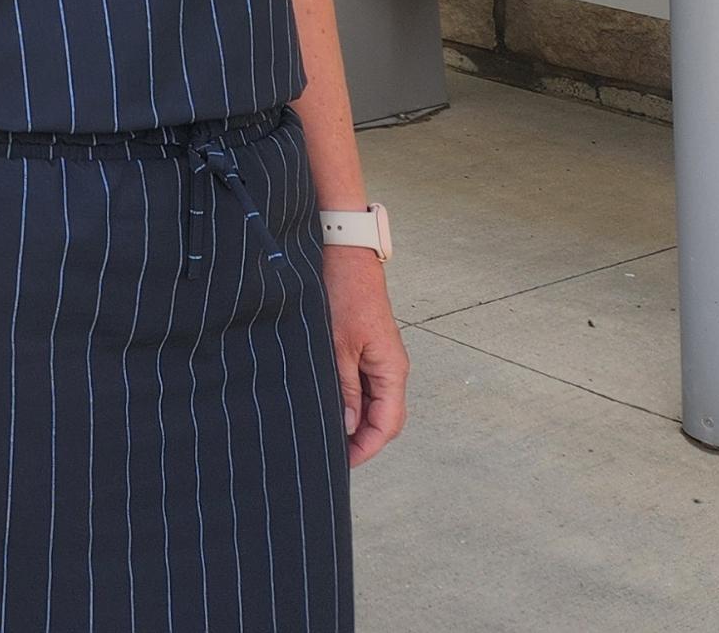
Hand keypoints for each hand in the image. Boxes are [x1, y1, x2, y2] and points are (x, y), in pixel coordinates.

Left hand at [324, 247, 407, 463]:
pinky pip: (362, 384)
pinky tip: (328, 406)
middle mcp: (390, 368)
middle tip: (331, 455)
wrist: (343, 254)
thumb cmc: (344, 293)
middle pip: (382, 417)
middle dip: (360, 439)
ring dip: (354, 420)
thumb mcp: (338, 346)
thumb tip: (349, 427)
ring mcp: (378, 358)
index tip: (344, 463)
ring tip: (326, 436)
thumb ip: (345, 388)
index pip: (387, 424)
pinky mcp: (365, 348)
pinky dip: (349, 399)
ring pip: (372, 402)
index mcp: (391, 370)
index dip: (367, 447)